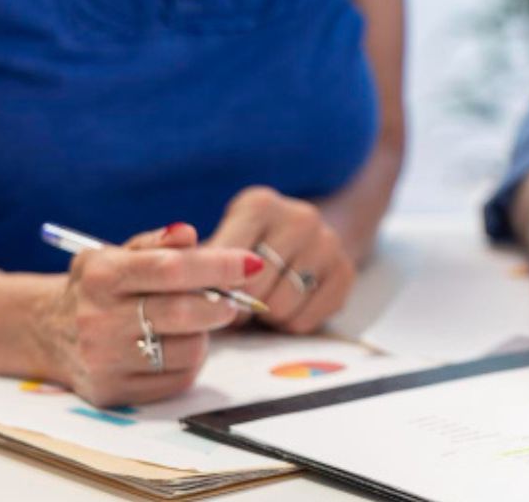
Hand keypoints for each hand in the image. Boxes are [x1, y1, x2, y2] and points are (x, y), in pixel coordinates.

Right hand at [31, 223, 257, 407]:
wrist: (45, 332)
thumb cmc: (97, 287)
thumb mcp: (116, 254)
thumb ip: (156, 243)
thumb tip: (188, 233)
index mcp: (102, 275)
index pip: (171, 268)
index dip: (218, 265)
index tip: (251, 263)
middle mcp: (97, 319)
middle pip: (184, 313)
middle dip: (221, 304)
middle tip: (231, 300)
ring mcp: (103, 361)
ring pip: (187, 350)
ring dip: (202, 335)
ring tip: (188, 324)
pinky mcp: (112, 393)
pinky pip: (176, 380)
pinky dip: (187, 362)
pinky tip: (171, 347)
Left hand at [208, 186, 357, 334]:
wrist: (303, 239)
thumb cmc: (246, 248)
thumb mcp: (219, 242)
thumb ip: (196, 263)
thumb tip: (182, 294)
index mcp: (259, 205)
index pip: (227, 261)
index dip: (215, 289)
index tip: (211, 298)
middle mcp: (300, 217)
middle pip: (255, 288)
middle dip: (240, 306)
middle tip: (236, 305)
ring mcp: (328, 243)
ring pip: (282, 307)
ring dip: (266, 317)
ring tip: (263, 304)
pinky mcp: (346, 273)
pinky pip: (307, 320)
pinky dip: (291, 324)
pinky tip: (287, 307)